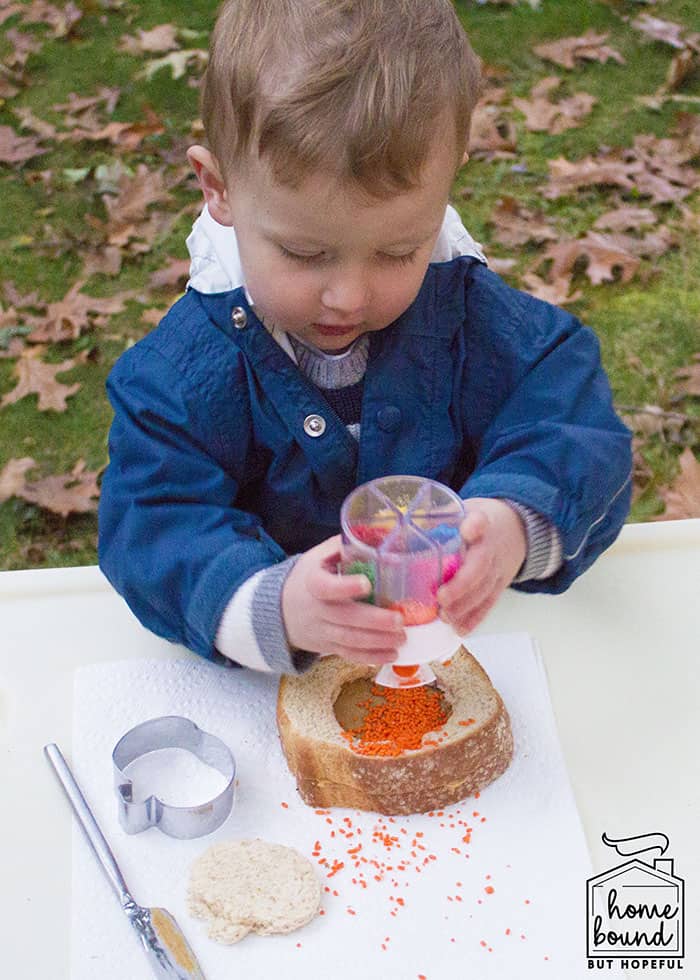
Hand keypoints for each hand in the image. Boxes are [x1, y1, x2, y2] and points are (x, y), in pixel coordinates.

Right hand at [281, 535, 405, 664]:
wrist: (280, 610)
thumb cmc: (307, 578)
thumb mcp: (317, 558)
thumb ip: (343, 547)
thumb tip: (377, 533)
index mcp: (313, 582)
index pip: (326, 587)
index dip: (345, 586)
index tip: (367, 584)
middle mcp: (316, 609)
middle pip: (345, 618)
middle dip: (374, 621)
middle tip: (399, 620)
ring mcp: (322, 631)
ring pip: (349, 640)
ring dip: (377, 641)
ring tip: (402, 637)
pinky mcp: (327, 647)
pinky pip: (349, 654)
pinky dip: (370, 657)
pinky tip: (391, 654)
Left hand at [436, 498, 526, 634]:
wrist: (516, 529)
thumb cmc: (477, 520)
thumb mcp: (461, 509)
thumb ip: (435, 517)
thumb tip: (392, 528)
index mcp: (481, 522)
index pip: (481, 521)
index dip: (475, 526)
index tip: (468, 529)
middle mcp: (492, 547)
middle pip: (481, 566)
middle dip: (462, 584)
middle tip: (441, 597)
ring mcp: (498, 568)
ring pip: (485, 589)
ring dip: (465, 606)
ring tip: (445, 616)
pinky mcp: (500, 585)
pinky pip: (489, 603)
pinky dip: (475, 618)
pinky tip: (460, 628)